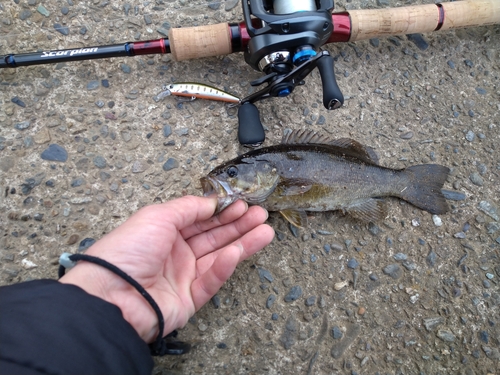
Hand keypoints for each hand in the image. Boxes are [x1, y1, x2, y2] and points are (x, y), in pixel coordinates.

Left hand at [59, 196, 273, 341]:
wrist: (111, 295)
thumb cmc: (128, 250)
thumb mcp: (157, 216)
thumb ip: (188, 207)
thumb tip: (212, 202)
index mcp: (165, 232)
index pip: (200, 219)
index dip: (222, 211)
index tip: (243, 203)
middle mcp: (175, 253)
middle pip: (214, 236)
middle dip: (238, 224)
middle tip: (260, 214)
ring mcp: (183, 276)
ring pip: (219, 257)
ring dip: (243, 243)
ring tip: (265, 231)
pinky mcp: (188, 299)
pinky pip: (211, 281)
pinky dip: (224, 267)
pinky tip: (238, 252)